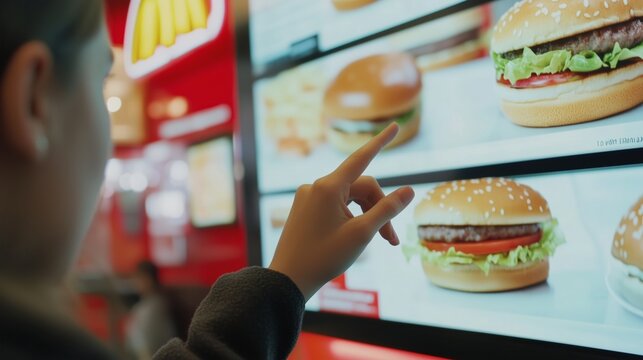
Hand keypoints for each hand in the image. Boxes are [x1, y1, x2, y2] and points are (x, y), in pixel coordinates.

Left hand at [269, 124, 414, 299]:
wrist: (288, 279)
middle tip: (391, 240)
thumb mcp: (362, 234)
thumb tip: (409, 190)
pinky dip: (350, 217)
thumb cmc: (324, 257)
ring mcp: (308, 197)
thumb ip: (387, 210)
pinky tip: (354, 238)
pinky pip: (334, 205)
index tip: (395, 126)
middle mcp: (316, 186)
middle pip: (361, 187)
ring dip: (367, 216)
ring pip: (349, 198)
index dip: (381, 142)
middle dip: (379, 209)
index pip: (362, 157)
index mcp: (328, 187)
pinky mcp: (304, 209)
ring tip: (378, 243)